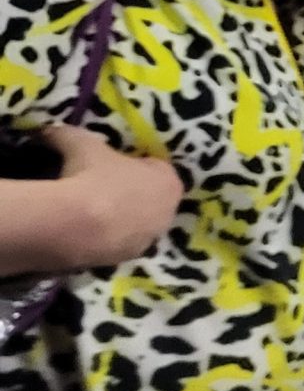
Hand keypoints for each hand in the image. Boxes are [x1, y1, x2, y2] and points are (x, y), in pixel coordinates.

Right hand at [46, 126, 183, 266]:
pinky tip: (84, 232)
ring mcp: (149, 240)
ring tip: (89, 213)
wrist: (73, 226)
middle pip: (151, 199)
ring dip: (121, 218)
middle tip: (100, 189)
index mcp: (168, 182)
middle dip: (131, 193)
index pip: (157, 169)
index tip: (112, 166)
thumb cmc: (89, 176)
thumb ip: (69, 134)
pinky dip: (106, 238)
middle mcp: (167, 213)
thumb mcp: (79, 143)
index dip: (135, 165)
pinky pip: (119, 243)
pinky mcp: (127, 260)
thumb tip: (48, 130)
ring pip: (137, 224)